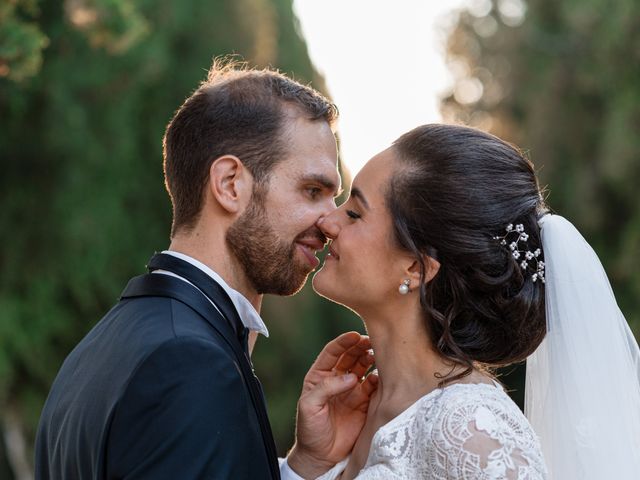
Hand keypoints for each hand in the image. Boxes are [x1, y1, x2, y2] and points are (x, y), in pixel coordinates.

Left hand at [287, 332, 377, 477]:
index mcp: (319, 376)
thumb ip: (327, 388)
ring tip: (376, 355)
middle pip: (350, 357)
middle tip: (370, 341)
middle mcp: (337, 380)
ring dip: (370, 359)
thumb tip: (351, 377)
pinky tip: (378, 377)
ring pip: (363, 368)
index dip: (343, 342)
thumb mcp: (309, 405)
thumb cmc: (309, 429)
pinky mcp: (363, 403)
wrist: (320, 456)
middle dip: (359, 347)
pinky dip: (377, 379)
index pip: (332, 352)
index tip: (354, 335)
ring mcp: (351, 391)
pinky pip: (372, 387)